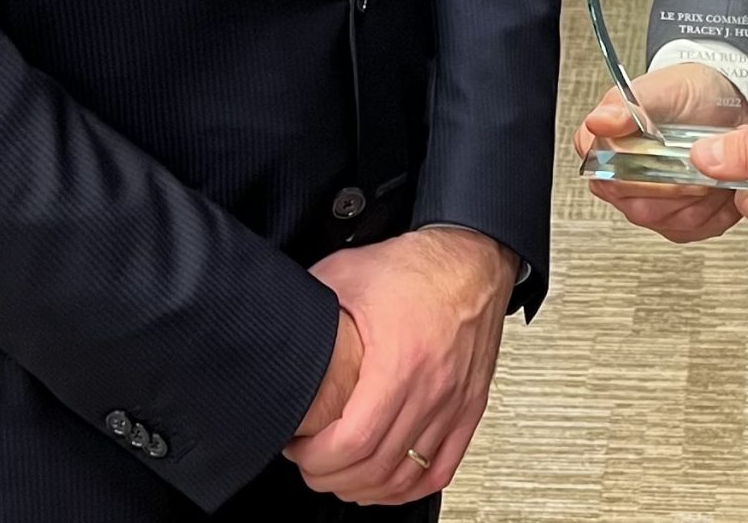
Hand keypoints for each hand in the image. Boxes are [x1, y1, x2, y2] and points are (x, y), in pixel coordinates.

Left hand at [285, 226, 517, 503]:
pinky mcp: (469, 407)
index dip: (317, 459)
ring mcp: (453, 402)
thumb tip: (274, 320)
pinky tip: (390, 481)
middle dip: (333, 477)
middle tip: (312, 464)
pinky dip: (411, 486)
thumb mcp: (350, 272)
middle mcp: (430, 388)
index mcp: (399, 361)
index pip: (354, 442)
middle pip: (376, 468)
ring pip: (406, 477)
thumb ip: (310, 299)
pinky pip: (441, 469)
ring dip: (367, 488)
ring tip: (343, 474)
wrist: (473, 259)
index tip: (300, 448)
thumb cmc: (419, 266)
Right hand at [574, 63, 747, 244]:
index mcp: (605, 149)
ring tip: (713, 165)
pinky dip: (714, 208)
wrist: (726, 104)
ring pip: (667, 219)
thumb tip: (598, 123)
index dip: (638, 167)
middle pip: (639, 205)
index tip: (663, 148)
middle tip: (699, 156)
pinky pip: (691, 229)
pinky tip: (720, 182)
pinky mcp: (674, 222)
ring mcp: (647, 205)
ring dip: (698, 194)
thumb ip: (627, 107)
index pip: (605, 175)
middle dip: (676, 182)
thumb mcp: (660, 90)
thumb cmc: (689, 94)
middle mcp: (620, 182)